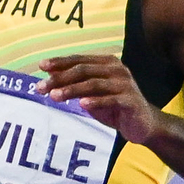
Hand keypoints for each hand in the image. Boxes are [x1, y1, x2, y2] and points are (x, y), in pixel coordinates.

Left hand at [39, 52, 168, 142]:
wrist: (142, 124)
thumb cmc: (114, 107)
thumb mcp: (91, 94)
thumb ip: (75, 83)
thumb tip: (49, 74)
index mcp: (107, 63)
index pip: (79, 59)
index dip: (60, 62)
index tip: (41, 66)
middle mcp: (117, 69)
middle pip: (83, 70)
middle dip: (60, 78)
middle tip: (41, 87)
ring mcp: (125, 84)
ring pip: (94, 83)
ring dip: (72, 89)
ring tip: (55, 96)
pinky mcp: (130, 100)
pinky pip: (110, 99)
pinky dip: (95, 101)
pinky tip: (82, 104)